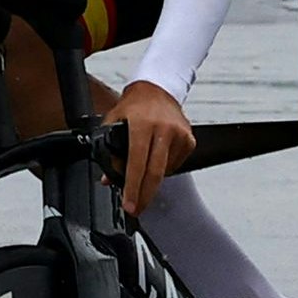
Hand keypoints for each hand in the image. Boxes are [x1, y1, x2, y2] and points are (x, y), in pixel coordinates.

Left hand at [111, 80, 191, 217]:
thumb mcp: (113, 123)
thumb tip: (108, 178)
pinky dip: (164, 168)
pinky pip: (175, 165)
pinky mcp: (189, 140)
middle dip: (144, 195)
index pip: (137, 163)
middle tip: (136, 209)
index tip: (129, 205)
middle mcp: (164, 129)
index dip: (132, 188)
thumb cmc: (134, 106)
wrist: (157, 89)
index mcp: (142, 125)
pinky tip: (156, 158)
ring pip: (165, 171)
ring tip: (141, 173)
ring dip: (152, 180)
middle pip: (155, 173)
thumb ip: (108, 150)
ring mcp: (180, 135)